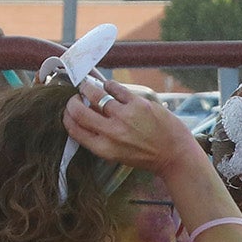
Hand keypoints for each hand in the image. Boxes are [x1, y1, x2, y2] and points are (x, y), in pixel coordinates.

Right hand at [62, 80, 198, 176]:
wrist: (174, 155)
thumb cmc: (146, 156)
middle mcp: (111, 133)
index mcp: (104, 148)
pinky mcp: (137, 103)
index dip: (67, 117)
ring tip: (89, 87)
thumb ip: (101, 138)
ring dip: (88, 87)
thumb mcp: (118, 155)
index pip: (73, 128)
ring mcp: (124, 116)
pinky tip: (109, 87)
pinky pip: (114, 87)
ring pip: (93, 93)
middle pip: (77, 110)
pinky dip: (108, 85)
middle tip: (77, 97)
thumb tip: (85, 114)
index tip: (68, 111)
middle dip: (73, 101)